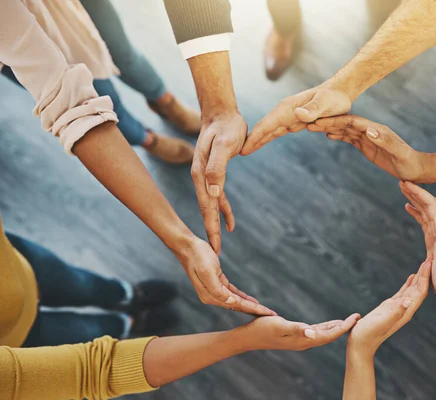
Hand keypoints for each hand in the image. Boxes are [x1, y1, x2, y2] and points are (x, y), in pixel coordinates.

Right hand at [176, 236, 275, 315]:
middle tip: (271, 315)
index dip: (253, 309)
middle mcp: (212, 296)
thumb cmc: (198, 257)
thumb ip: (217, 289)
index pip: (237, 305)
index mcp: (210, 296)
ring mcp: (214, 290)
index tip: (266, 313)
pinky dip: (242, 297)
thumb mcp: (208, 272)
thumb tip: (231, 302)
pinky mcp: (217, 282)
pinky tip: (251, 301)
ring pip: (236, 301)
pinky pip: (233, 293)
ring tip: (263, 310)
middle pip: (238, 306)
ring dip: (250, 305)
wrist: (187, 246)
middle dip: (254, 310)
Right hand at [191, 112, 246, 253]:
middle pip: (207, 210)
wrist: (221, 113)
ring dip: (216, 224)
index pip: (207, 206)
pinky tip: (230, 222)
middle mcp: (201, 178)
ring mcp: (207, 176)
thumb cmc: (226, 127)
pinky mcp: (215, 173)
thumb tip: (213, 193)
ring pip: (212, 206)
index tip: (214, 246)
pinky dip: (224, 210)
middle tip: (215, 255)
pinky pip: (219, 197)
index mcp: (201, 174)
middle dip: (211, 232)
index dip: (211, 226)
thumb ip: (217, 168)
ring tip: (219, 244)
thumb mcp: (224, 145)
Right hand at [241, 83, 352, 154]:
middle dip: (252, 140)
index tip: (244, 147)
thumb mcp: (326, 103)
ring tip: (245, 150)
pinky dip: (267, 137)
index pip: (267, 124)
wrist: (339, 92)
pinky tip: (261, 142)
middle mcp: (285, 112)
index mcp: (288, 108)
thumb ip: (313, 109)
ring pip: (269, 130)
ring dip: (257, 140)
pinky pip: (277, 131)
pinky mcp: (294, 121)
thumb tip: (299, 115)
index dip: (255, 137)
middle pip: (264, 128)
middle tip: (239, 153)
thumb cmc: (334, 98)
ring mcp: (288, 116)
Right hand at [241, 314, 360, 350]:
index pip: (328, 335)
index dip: (343, 327)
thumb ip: (297, 329)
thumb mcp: (279, 325)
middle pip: (329, 335)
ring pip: (323, 334)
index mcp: (303, 340)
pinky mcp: (295, 336)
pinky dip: (325, 327)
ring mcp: (299, 340)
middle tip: (358, 317)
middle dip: (344, 327)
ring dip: (336, 327)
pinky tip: (328, 324)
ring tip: (349, 320)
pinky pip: (315, 332)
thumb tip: (313, 333)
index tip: (356, 318)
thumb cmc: (261, 329)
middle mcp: (304, 342)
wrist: (247, 337)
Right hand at [307, 115, 428, 181]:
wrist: (416, 169)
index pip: (352, 122)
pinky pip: (350, 139)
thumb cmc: (409, 162)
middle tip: (310, 122)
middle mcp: (371, 131)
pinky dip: (339, 135)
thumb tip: (368, 130)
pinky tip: (329, 135)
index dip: (336, 120)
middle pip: (346, 124)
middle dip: (328, 122)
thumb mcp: (398, 153)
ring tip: (314, 127)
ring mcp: (368, 138)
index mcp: (377, 130)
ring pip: (346, 130)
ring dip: (331, 127)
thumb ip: (384, 141)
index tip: (321, 120)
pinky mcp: (367, 146)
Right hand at [347, 260, 430, 356]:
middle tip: (431, 258)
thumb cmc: (369, 333)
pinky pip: (404, 292)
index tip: (429, 264)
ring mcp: (398, 307)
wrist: (361, 343)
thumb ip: (395, 311)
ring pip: (413, 289)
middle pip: (419, 289)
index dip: (425, 278)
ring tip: (425, 264)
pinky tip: (412, 276)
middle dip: (425, 274)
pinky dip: (409, 283)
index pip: (420, 292)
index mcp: (406, 312)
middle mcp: (405, 309)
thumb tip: (408, 300)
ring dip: (420, 277)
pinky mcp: (390, 306)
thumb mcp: (381, 321)